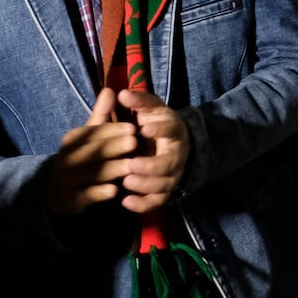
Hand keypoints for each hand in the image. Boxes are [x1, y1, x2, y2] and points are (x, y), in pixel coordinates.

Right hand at [46, 88, 136, 214]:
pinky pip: (85, 196)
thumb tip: (110, 89)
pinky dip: (99, 193)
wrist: (58, 188)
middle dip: (113, 147)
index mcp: (73, 140)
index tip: (133, 127)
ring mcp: (67, 180)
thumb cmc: (82, 155)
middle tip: (135, 143)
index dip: (112, 130)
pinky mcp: (71, 200)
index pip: (93, 133)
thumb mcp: (90, 135)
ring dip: (111, 169)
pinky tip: (115, 191)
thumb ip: (101, 115)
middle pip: (92, 152)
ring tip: (131, 166)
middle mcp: (67, 158)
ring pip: (90, 174)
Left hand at [117, 90, 189, 212]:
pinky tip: (126, 202)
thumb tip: (121, 93)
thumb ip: (138, 102)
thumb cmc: (155, 124)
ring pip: (165, 184)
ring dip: (147, 185)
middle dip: (151, 165)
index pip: (171, 129)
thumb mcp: (150, 109)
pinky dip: (143, 204)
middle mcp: (177, 153)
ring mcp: (173, 173)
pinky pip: (158, 201)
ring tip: (126, 182)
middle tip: (131, 165)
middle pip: (170, 162)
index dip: (161, 129)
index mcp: (173, 129)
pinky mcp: (165, 190)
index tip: (145, 129)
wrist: (173, 144)